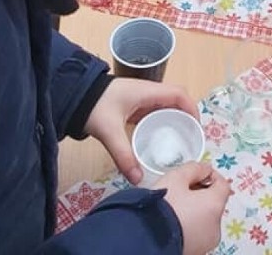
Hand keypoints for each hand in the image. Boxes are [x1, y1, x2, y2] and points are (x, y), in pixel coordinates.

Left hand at [83, 77, 198, 184]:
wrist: (75, 96)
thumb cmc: (95, 106)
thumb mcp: (109, 131)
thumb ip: (123, 155)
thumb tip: (138, 179)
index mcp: (148, 92)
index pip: (178, 94)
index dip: (191, 108)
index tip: (196, 128)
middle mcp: (148, 92)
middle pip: (176, 100)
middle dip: (186, 116)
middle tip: (190, 139)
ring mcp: (140, 98)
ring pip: (166, 106)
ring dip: (175, 119)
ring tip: (179, 141)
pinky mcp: (134, 105)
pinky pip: (155, 112)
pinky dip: (162, 122)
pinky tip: (160, 138)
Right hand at [154, 162, 230, 254]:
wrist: (144, 239)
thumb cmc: (162, 206)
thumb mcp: (176, 177)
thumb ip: (195, 169)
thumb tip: (205, 169)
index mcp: (215, 206)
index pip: (223, 185)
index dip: (211, 175)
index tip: (196, 174)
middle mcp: (216, 227)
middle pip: (214, 204)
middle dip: (200, 194)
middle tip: (180, 190)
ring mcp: (205, 244)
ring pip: (204, 220)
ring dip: (194, 211)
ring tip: (173, 208)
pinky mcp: (194, 253)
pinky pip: (196, 234)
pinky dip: (188, 226)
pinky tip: (172, 223)